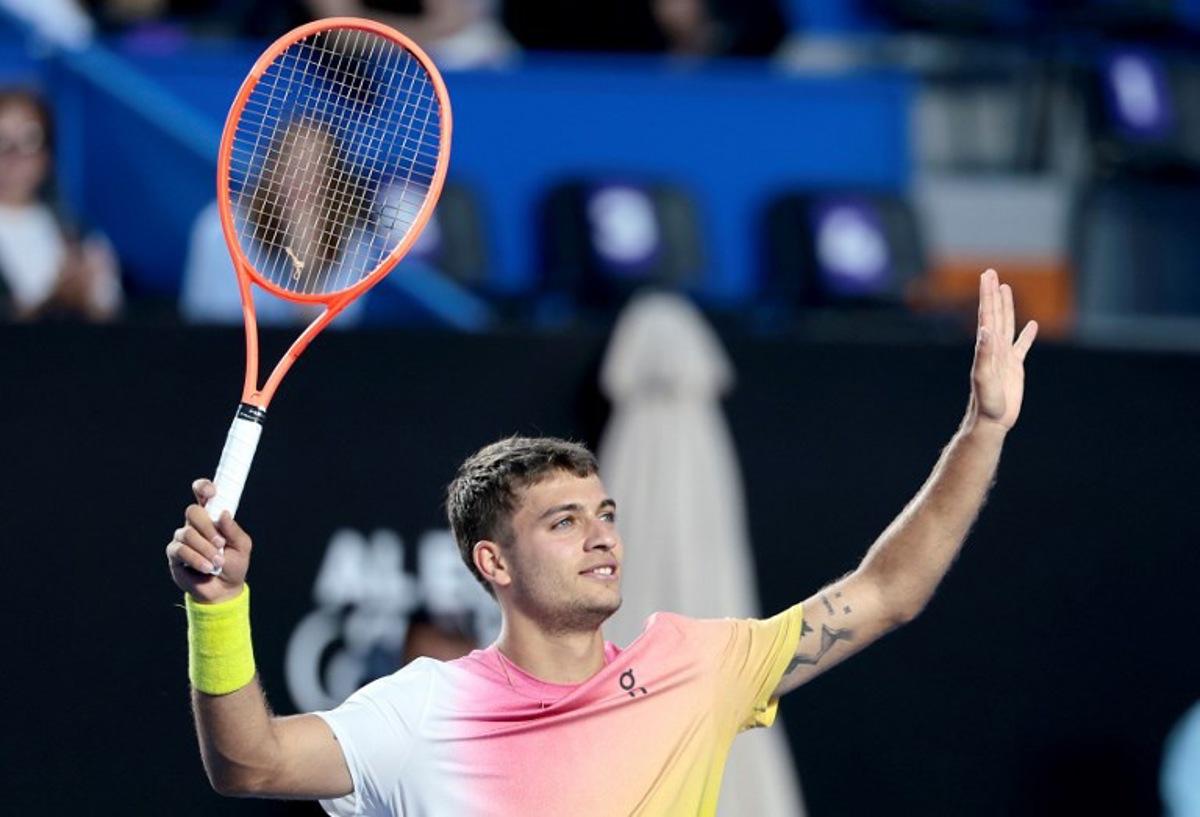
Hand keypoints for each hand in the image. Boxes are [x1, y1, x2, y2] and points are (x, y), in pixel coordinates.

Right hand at [165, 479, 252, 603]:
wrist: (224, 589)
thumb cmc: (234, 564)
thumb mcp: (242, 546)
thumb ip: (233, 529)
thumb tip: (223, 513)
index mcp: (212, 518)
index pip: (203, 496)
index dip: (203, 488)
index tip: (212, 492)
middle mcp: (195, 525)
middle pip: (192, 512)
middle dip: (207, 527)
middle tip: (220, 543)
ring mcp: (183, 539)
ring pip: (187, 532)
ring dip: (205, 548)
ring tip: (217, 562)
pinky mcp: (175, 554)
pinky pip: (181, 550)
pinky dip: (196, 559)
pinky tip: (207, 567)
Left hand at [968, 269, 1037, 431]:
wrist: (991, 420)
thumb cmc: (985, 402)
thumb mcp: (984, 377)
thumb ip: (984, 353)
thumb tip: (985, 329)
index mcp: (987, 346)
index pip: (987, 314)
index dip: (987, 294)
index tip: (986, 276)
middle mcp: (994, 347)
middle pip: (995, 314)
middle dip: (993, 293)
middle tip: (991, 273)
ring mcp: (1004, 356)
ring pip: (1007, 325)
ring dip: (1007, 306)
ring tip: (1006, 289)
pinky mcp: (1014, 367)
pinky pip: (1022, 346)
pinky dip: (1027, 335)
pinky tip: (1031, 325)